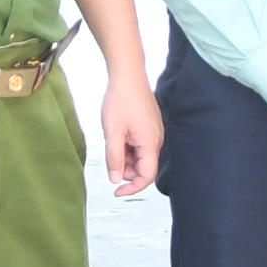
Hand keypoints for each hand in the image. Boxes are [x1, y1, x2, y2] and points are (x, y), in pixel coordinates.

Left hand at [102, 73, 163, 195]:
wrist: (128, 75)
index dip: (132, 187)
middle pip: (142, 167)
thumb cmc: (121, 100)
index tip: (116, 191)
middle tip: (110, 153)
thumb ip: (114, 158)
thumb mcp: (112, 132)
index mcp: (150, 143)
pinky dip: (128, 145)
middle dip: (125, 167)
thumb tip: (115, 179)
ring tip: (113, 137)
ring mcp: (154, 132)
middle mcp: (157, 140)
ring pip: (140, 156)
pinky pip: (140, 144)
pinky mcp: (150, 126)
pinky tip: (118, 131)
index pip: (146, 176)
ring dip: (125, 155)